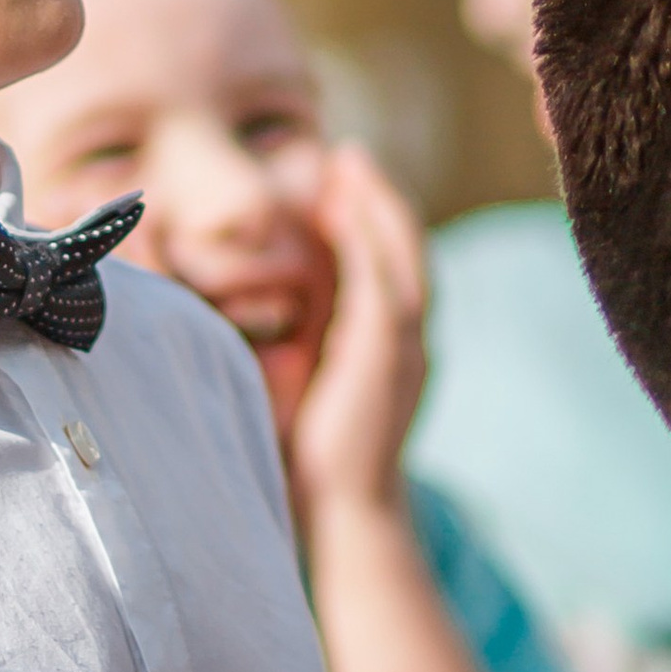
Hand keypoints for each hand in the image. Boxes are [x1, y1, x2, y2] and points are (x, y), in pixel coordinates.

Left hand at [284, 144, 431, 522]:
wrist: (346, 514)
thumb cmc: (317, 462)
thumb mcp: (309, 392)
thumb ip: (301, 351)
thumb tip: (261, 326)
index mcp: (393, 348)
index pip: (391, 267)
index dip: (371, 221)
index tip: (342, 181)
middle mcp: (409, 341)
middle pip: (405, 250)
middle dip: (380, 199)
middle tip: (350, 157)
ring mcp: (405, 348)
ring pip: (402, 258)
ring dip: (377, 207)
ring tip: (351, 167)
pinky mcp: (387, 357)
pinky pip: (385, 286)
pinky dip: (370, 243)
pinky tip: (348, 210)